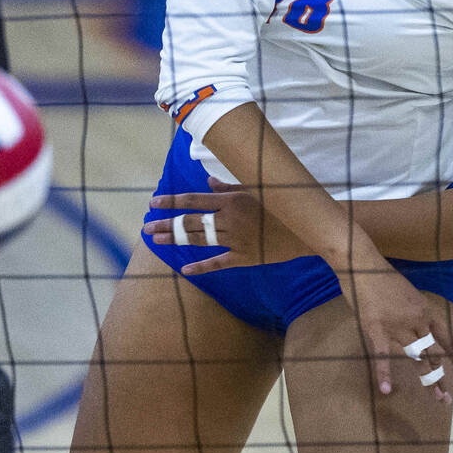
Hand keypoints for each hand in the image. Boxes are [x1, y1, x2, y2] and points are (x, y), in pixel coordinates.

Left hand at [145, 175, 308, 272]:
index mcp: (231, 200)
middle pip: (190, 222)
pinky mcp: (245, 258)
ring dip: (175, 240)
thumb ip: (228, 188)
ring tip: (155, 241)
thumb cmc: (279, 204)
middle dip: (166, 224)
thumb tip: (206, 183)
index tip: (153, 203)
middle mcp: (230, 220)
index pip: (193, 200)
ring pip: (199, 240)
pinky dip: (201, 266)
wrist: (306, 229)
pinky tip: (184, 269)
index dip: (171, 202)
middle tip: (146, 228)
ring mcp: (236, 240)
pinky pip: (218, 263)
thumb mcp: (254, 189)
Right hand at [339, 246, 452, 403]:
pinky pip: (383, 355)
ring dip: (427, 379)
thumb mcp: (406, 293)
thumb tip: (415, 331)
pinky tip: (385, 389)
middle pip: (433, 353)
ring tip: (436, 398)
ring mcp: (398, 326)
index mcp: (425, 310)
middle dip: (441, 376)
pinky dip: (383, 373)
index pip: (446, 338)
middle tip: (446, 398)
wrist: (361, 263)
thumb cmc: (380, 275)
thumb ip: (412, 314)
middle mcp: (416, 320)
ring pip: (416, 357)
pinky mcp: (377, 329)